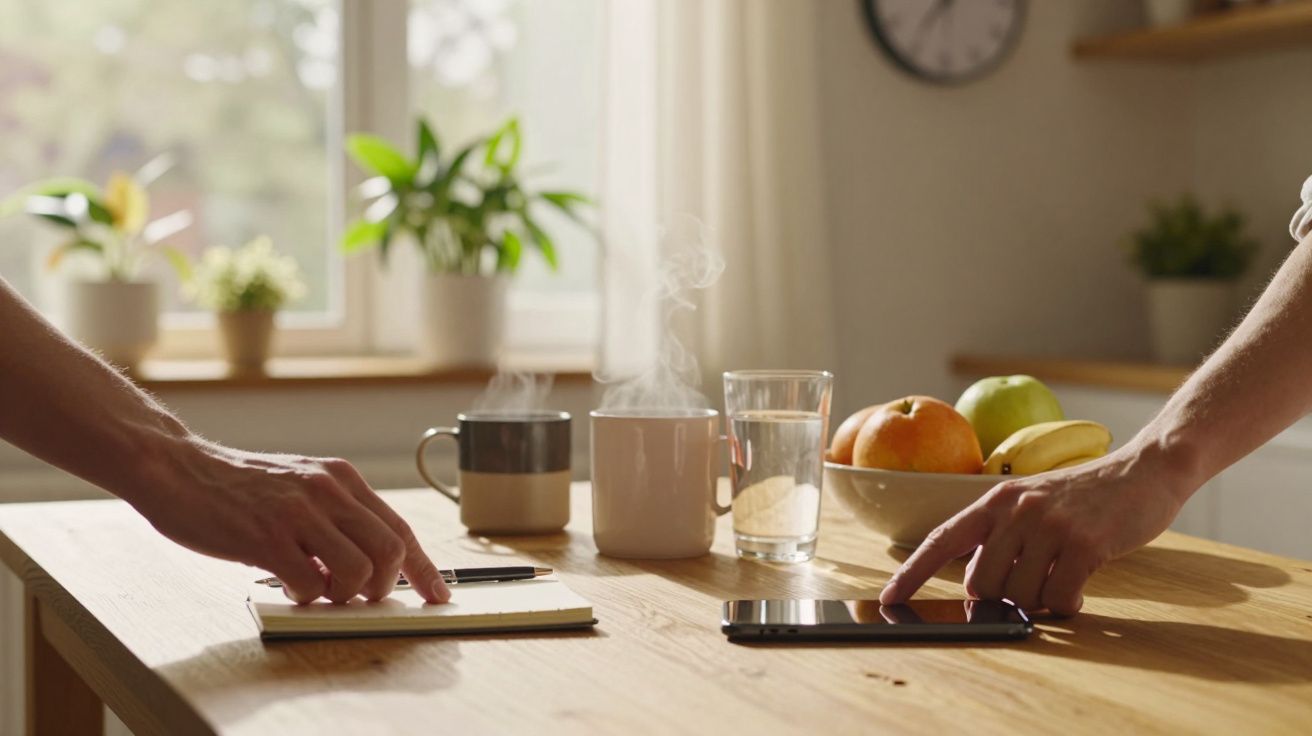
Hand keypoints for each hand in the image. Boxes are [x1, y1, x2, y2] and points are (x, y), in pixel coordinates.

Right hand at [131, 437, 450, 604]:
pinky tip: (289, 584)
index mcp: (342, 479)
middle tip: (358, 595)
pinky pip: (309, 583)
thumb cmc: (239, 487)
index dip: (424, 569)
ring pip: (359, 571)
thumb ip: (336, 516)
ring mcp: (299, 512)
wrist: (178, 469)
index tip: (439, 595)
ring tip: (317, 588)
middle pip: (391, 551)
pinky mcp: (266, 536)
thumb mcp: (302, 485)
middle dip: (383, 586)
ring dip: (344, 595)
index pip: (400, 528)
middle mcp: (328, 490)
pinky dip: (306, 596)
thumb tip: (369, 563)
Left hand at [878, 446, 1186, 614]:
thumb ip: (1002, 538)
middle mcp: (1014, 510)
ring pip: (1020, 596)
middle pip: (982, 583)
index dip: (913, 572)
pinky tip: (1079, 590)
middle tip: (1033, 582)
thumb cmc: (1085, 498)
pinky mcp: (1083, 542)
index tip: (890, 597)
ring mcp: (1048, 525)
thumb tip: (979, 588)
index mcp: (994, 501)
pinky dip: (1067, 605)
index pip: (941, 539)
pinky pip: (1058, 598)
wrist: (1144, 471)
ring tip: (1061, 578)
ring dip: (1040, 602)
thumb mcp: (1031, 505)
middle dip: (1003, 597)